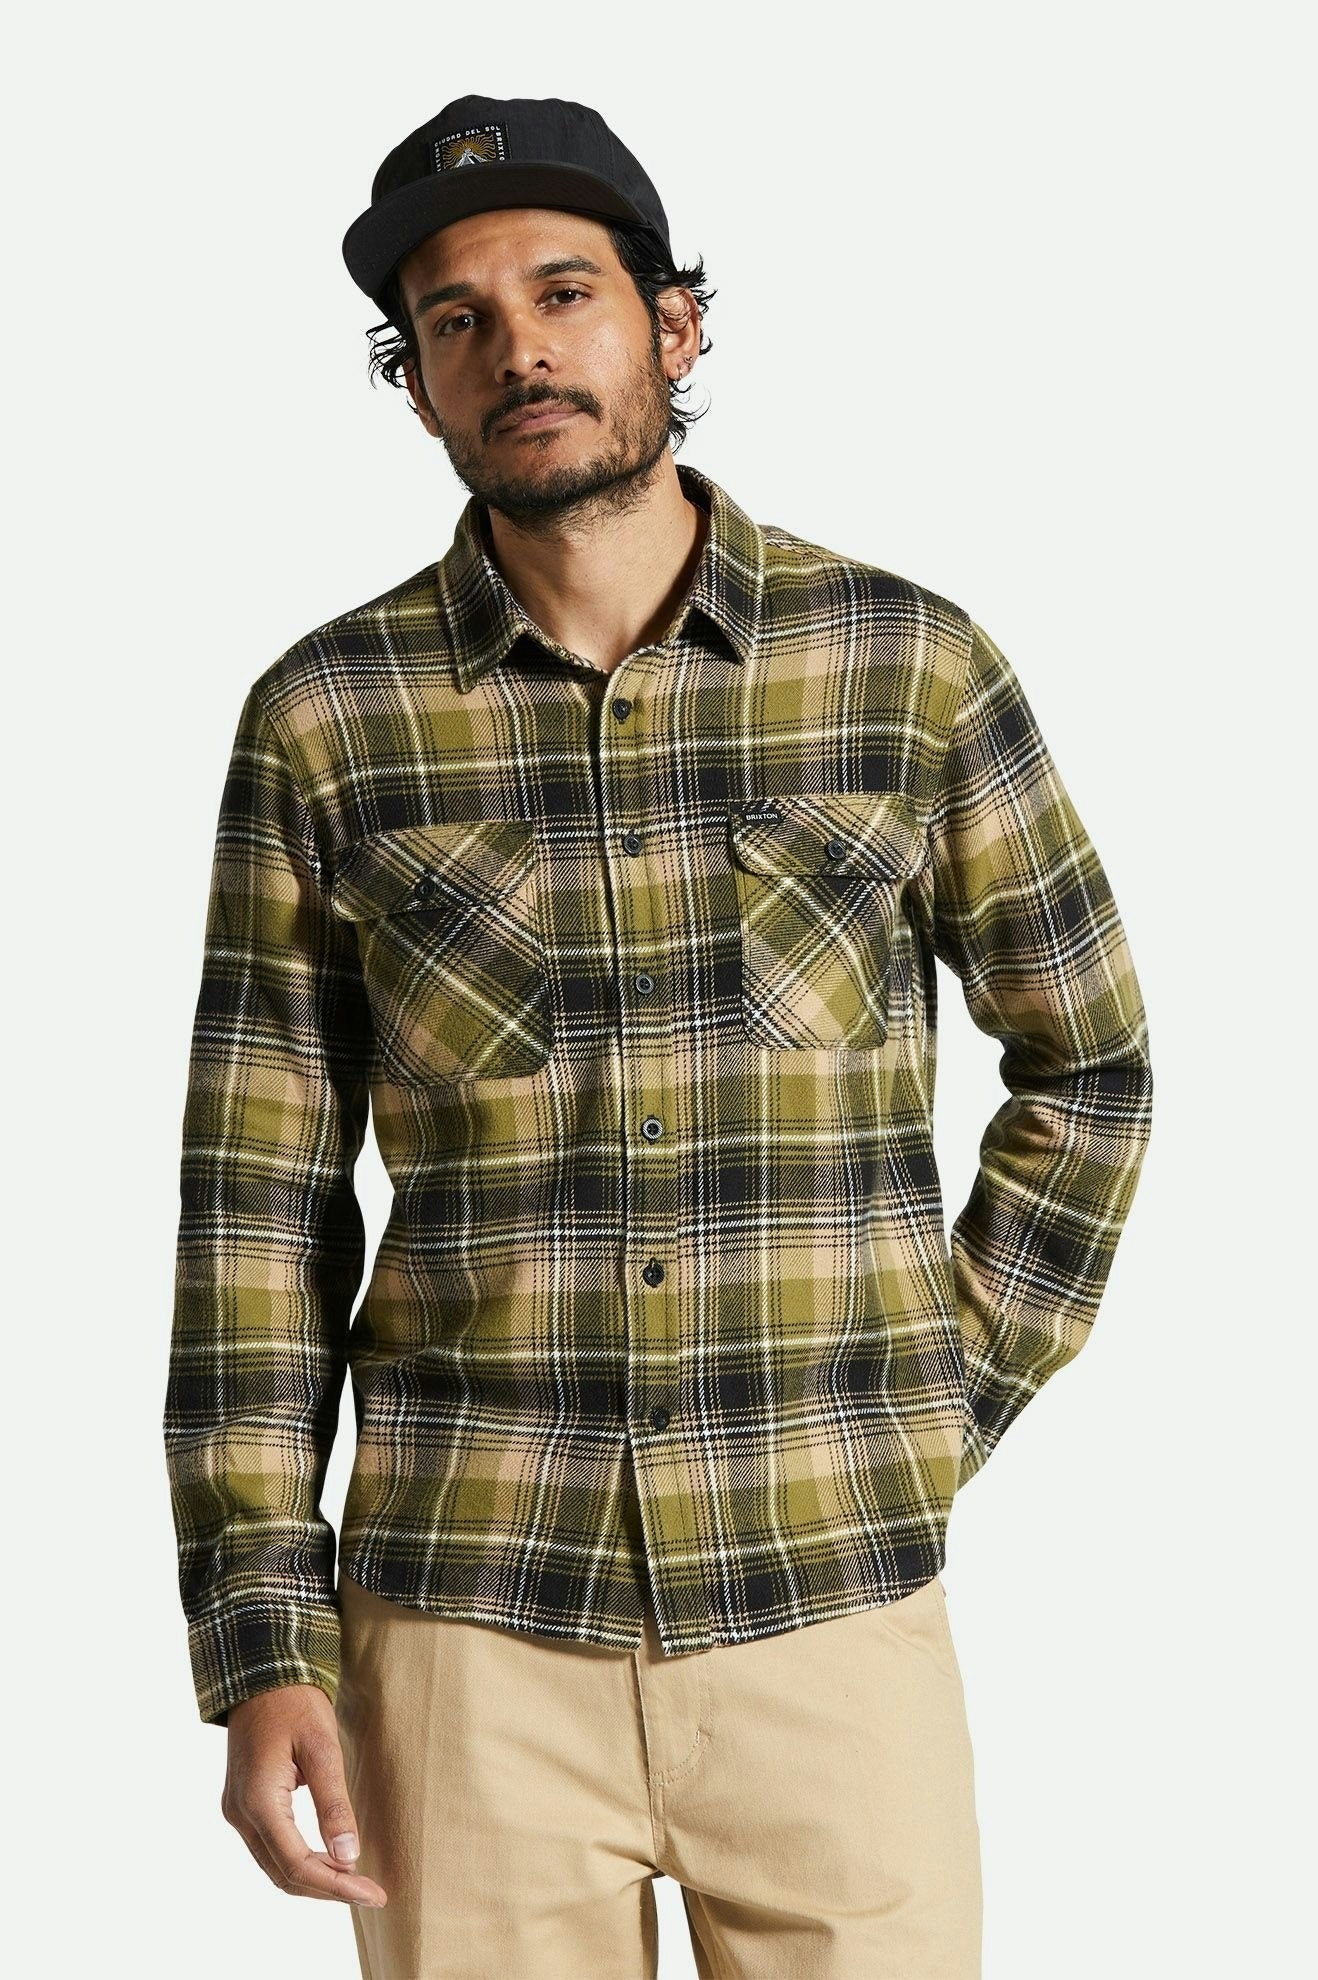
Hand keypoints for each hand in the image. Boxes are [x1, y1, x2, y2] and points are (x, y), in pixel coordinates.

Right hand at [221, 1682, 387, 1907]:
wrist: (263, 1674)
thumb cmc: (295, 1703)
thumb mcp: (322, 1748)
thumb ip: (334, 1803)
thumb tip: (349, 1856)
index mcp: (258, 1801)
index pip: (297, 1864)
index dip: (336, 1886)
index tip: (373, 1893)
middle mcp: (240, 1813)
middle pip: (283, 1873)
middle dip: (328, 1889)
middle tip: (372, 1893)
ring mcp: (238, 1811)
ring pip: (275, 1865)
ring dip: (314, 1879)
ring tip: (356, 1882)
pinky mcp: (243, 1804)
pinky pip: (271, 1848)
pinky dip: (300, 1861)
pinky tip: (329, 1861)